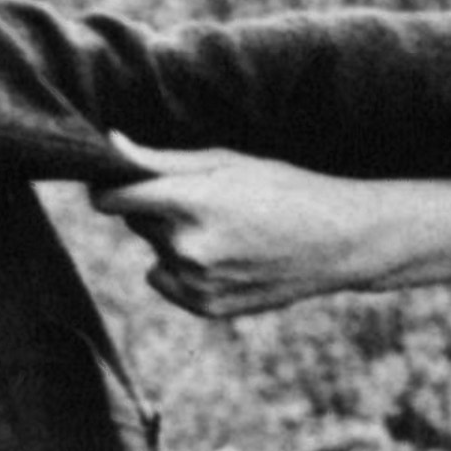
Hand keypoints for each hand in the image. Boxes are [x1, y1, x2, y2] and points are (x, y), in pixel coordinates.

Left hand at [91, 151, 409, 319]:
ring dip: (176, 241)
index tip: (123, 182)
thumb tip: (110, 143)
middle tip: (211, 204)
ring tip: (229, 233)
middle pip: (137, 222)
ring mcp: (197, 282)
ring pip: (155, 252)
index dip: (112, 187)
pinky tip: (228, 259)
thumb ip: (161, 159)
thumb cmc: (284, 189)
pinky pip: (166, 280)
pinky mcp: (206, 307)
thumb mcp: (227, 162)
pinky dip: (185, 270)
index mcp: (190, 202)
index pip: (111, 199)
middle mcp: (188, 247)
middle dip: (160, 210)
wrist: (340, 242)